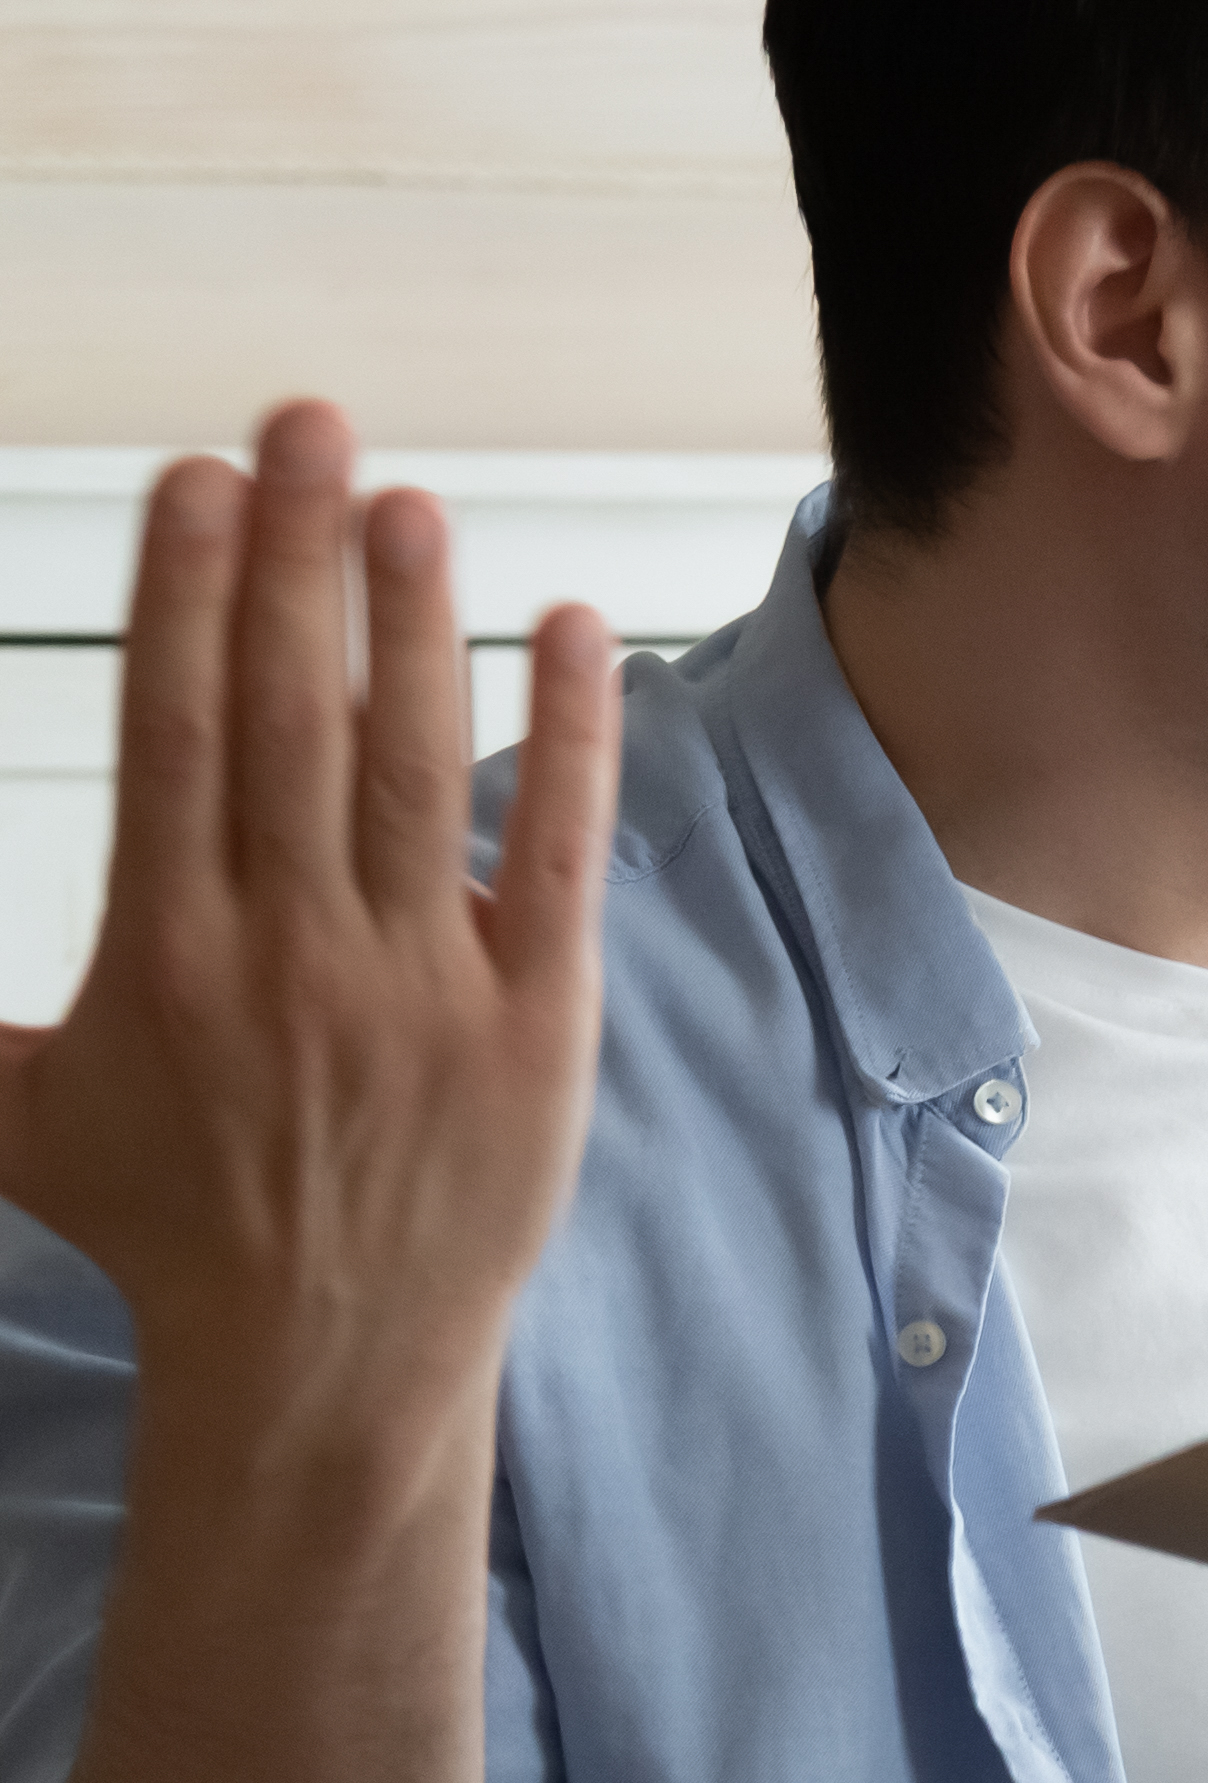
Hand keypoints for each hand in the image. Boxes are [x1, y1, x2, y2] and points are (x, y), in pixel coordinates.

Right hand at [0, 404, 620, 1425]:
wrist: (323, 1358)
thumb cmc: (164, 1225)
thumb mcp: (16, 1115)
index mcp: (165, 955)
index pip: (177, 737)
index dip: (185, 599)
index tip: (191, 483)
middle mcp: (289, 953)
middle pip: (293, 720)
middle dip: (292, 563)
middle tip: (300, 424)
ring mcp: (420, 984)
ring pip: (419, 767)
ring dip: (412, 621)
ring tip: (406, 498)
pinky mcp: (535, 1018)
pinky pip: (560, 852)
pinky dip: (575, 739)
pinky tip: (569, 625)